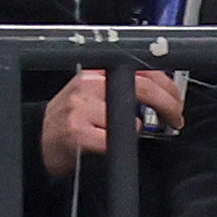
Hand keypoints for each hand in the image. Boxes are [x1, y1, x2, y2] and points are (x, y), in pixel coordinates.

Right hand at [37, 70, 187, 178]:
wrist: (40, 138)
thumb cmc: (72, 119)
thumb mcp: (95, 95)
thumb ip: (122, 89)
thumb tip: (161, 95)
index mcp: (96, 74)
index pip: (140, 70)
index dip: (167, 87)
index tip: (177, 102)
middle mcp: (88, 85)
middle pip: (142, 88)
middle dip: (167, 106)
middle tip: (175, 120)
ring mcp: (81, 107)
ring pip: (129, 119)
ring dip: (135, 130)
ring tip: (127, 134)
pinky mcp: (77, 130)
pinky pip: (112, 140)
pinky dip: (116, 145)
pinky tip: (106, 144)